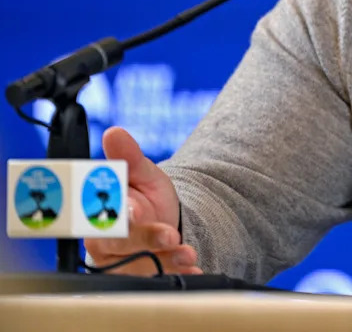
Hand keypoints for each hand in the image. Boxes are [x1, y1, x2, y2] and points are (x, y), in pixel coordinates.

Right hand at [83, 127, 201, 275]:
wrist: (166, 217)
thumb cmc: (145, 194)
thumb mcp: (142, 173)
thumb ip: (129, 157)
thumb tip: (115, 132)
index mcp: (97, 213)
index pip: (100, 216)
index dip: (114, 216)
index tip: (132, 213)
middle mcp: (104, 242)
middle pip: (120, 244)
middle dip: (145, 240)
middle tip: (170, 237)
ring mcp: (121, 262)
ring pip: (138, 266)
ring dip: (165, 262)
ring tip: (189, 254)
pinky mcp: (140, 276)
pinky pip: (156, 280)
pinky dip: (176, 275)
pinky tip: (192, 270)